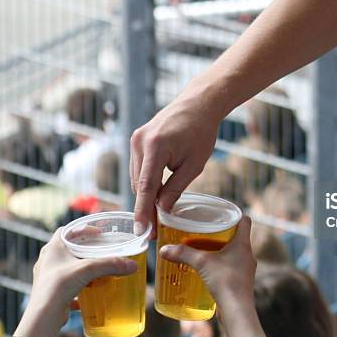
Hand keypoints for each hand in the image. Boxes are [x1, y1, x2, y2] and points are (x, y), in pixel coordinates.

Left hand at [14, 229, 137, 336]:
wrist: (43, 318)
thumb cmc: (58, 287)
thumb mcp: (88, 270)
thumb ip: (110, 265)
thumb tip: (132, 265)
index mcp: (53, 248)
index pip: (66, 230)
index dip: (82, 229)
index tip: (97, 233)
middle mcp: (48, 261)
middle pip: (69, 248)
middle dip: (85, 249)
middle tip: (101, 250)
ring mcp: (49, 277)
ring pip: (69, 267)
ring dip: (83, 267)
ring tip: (98, 270)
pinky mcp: (52, 292)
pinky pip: (68, 285)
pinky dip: (80, 286)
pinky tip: (91, 291)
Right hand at [130, 93, 221, 237]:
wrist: (198, 104)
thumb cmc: (201, 132)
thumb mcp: (194, 165)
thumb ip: (175, 189)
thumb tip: (162, 211)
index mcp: (155, 148)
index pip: (146, 187)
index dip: (143, 212)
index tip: (142, 232)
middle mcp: (140, 143)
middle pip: (139, 184)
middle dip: (145, 208)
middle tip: (153, 231)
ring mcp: (136, 139)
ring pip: (136, 177)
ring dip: (145, 195)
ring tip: (155, 216)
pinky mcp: (137, 139)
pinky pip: (138, 167)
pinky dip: (145, 182)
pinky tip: (155, 194)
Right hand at [159, 216, 267, 336]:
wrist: (237, 311)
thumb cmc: (225, 282)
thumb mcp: (201, 263)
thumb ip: (183, 253)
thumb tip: (164, 249)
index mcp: (243, 243)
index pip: (245, 220)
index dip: (235, 214)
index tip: (220, 213)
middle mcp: (248, 254)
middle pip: (238, 236)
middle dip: (222, 233)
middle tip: (206, 230)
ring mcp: (246, 269)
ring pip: (235, 252)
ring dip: (221, 250)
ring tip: (204, 249)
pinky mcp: (241, 281)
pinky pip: (232, 267)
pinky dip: (221, 265)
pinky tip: (208, 270)